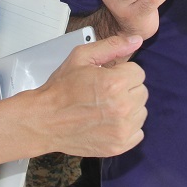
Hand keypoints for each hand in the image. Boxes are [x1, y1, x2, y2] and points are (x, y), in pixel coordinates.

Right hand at [36, 34, 147, 156]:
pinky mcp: (119, 146)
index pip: (138, 73)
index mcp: (115, 83)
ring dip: (128, 108)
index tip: (107, 78)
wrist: (44, 121)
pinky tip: (109, 122)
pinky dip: (127, 127)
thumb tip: (136, 41)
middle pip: (142, 92)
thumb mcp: (81, 57)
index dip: (122, 73)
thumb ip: (112, 46)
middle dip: (126, 89)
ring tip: (106, 108)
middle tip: (104, 93)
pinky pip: (138, 132)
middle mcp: (122, 107)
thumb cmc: (61, 90)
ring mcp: (121, 129)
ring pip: (141, 112)